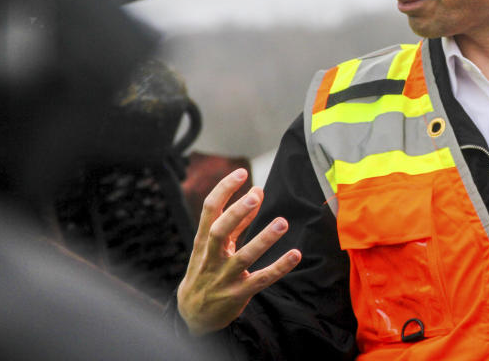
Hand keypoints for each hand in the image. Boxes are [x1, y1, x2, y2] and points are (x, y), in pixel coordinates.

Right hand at [177, 168, 300, 334]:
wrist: (192, 313)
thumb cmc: (206, 268)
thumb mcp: (214, 244)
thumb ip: (237, 220)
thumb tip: (257, 192)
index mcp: (203, 240)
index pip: (210, 210)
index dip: (224, 189)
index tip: (241, 173)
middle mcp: (211, 257)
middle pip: (220, 231)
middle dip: (237, 213)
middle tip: (257, 195)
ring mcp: (224, 277)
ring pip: (243, 257)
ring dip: (263, 239)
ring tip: (282, 223)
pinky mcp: (238, 294)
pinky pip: (261, 280)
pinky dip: (278, 268)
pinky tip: (295, 255)